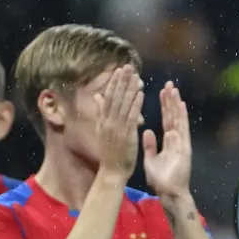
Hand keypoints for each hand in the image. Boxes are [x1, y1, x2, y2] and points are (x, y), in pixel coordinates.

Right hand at [95, 64, 143, 178]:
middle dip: (122, 81)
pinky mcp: (126, 135)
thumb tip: (98, 96)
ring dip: (129, 89)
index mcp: (103, 121)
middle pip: (115, 97)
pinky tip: (141, 93)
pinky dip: (136, 104)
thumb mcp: (102, 130)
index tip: (119, 70)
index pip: (108, 98)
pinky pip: (131, 117)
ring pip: (123, 105)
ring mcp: (117, 128)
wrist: (111, 171)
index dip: (114, 83)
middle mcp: (108, 122)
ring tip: (135, 75)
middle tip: (128, 67)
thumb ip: (100, 112)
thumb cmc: (110, 153)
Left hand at [143, 81, 192, 200]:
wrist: (169, 193)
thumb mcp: (150, 159)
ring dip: (176, 104)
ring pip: (178, 119)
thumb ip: (149, 145)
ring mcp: (181, 142)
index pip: (165, 119)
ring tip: (173, 89)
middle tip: (168, 84)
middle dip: (170, 100)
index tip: (161, 92)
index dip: (164, 106)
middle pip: (172, 116)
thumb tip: (146, 131)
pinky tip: (181, 105)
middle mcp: (176, 139)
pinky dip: (182, 117)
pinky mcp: (184, 147)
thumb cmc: (160, 180)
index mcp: (168, 141)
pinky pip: (182, 129)